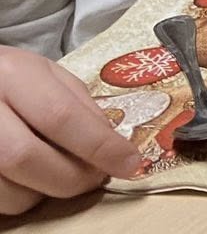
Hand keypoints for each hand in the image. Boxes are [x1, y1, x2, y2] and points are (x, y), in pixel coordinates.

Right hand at [0, 45, 142, 214]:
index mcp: (13, 75)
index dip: (100, 146)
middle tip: (96, 177)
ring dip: (44, 192)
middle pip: (28, 158)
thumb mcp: (46, 74)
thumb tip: (113, 143)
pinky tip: (30, 179)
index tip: (129, 162)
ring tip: (58, 173)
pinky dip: (20, 197)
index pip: (60, 116)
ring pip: (8, 190)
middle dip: (73, 177)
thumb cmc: (9, 77)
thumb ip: (78, 104)